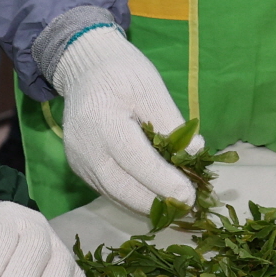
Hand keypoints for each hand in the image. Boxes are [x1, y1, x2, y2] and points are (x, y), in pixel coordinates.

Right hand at [51, 26, 197, 212]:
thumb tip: (196, 154)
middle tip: (189, 206)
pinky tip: (158, 197)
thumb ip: (171, 123)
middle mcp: (85, 147)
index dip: (162, 181)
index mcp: (102, 121)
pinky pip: (109, 190)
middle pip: (121, 188)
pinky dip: (134, 198)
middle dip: (157, 202)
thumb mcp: (151, 89)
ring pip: (115, 195)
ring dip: (147, 205)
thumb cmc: (122, 73)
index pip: (134, 160)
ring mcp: (79, 161)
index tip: (190, 195)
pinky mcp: (81, 168)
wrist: (85, 69)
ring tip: (179, 206)